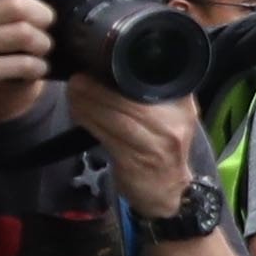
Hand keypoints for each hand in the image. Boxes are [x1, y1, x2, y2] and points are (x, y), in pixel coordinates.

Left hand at [67, 70, 201, 208]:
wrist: (169, 190)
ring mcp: (154, 145)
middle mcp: (172, 125)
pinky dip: (89, 122)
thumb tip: (117, 67)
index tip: (98, 64)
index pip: (150, 84)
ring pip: (114, 118)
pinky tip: (78, 113)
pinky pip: (106, 136)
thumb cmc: (164, 148)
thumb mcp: (173, 115)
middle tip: (77, 79)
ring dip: (88, 104)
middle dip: (97, 89)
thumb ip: (156, 93)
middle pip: (128, 101)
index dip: (121, 73)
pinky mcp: (134, 161)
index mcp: (182, 107)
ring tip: (73, 93)